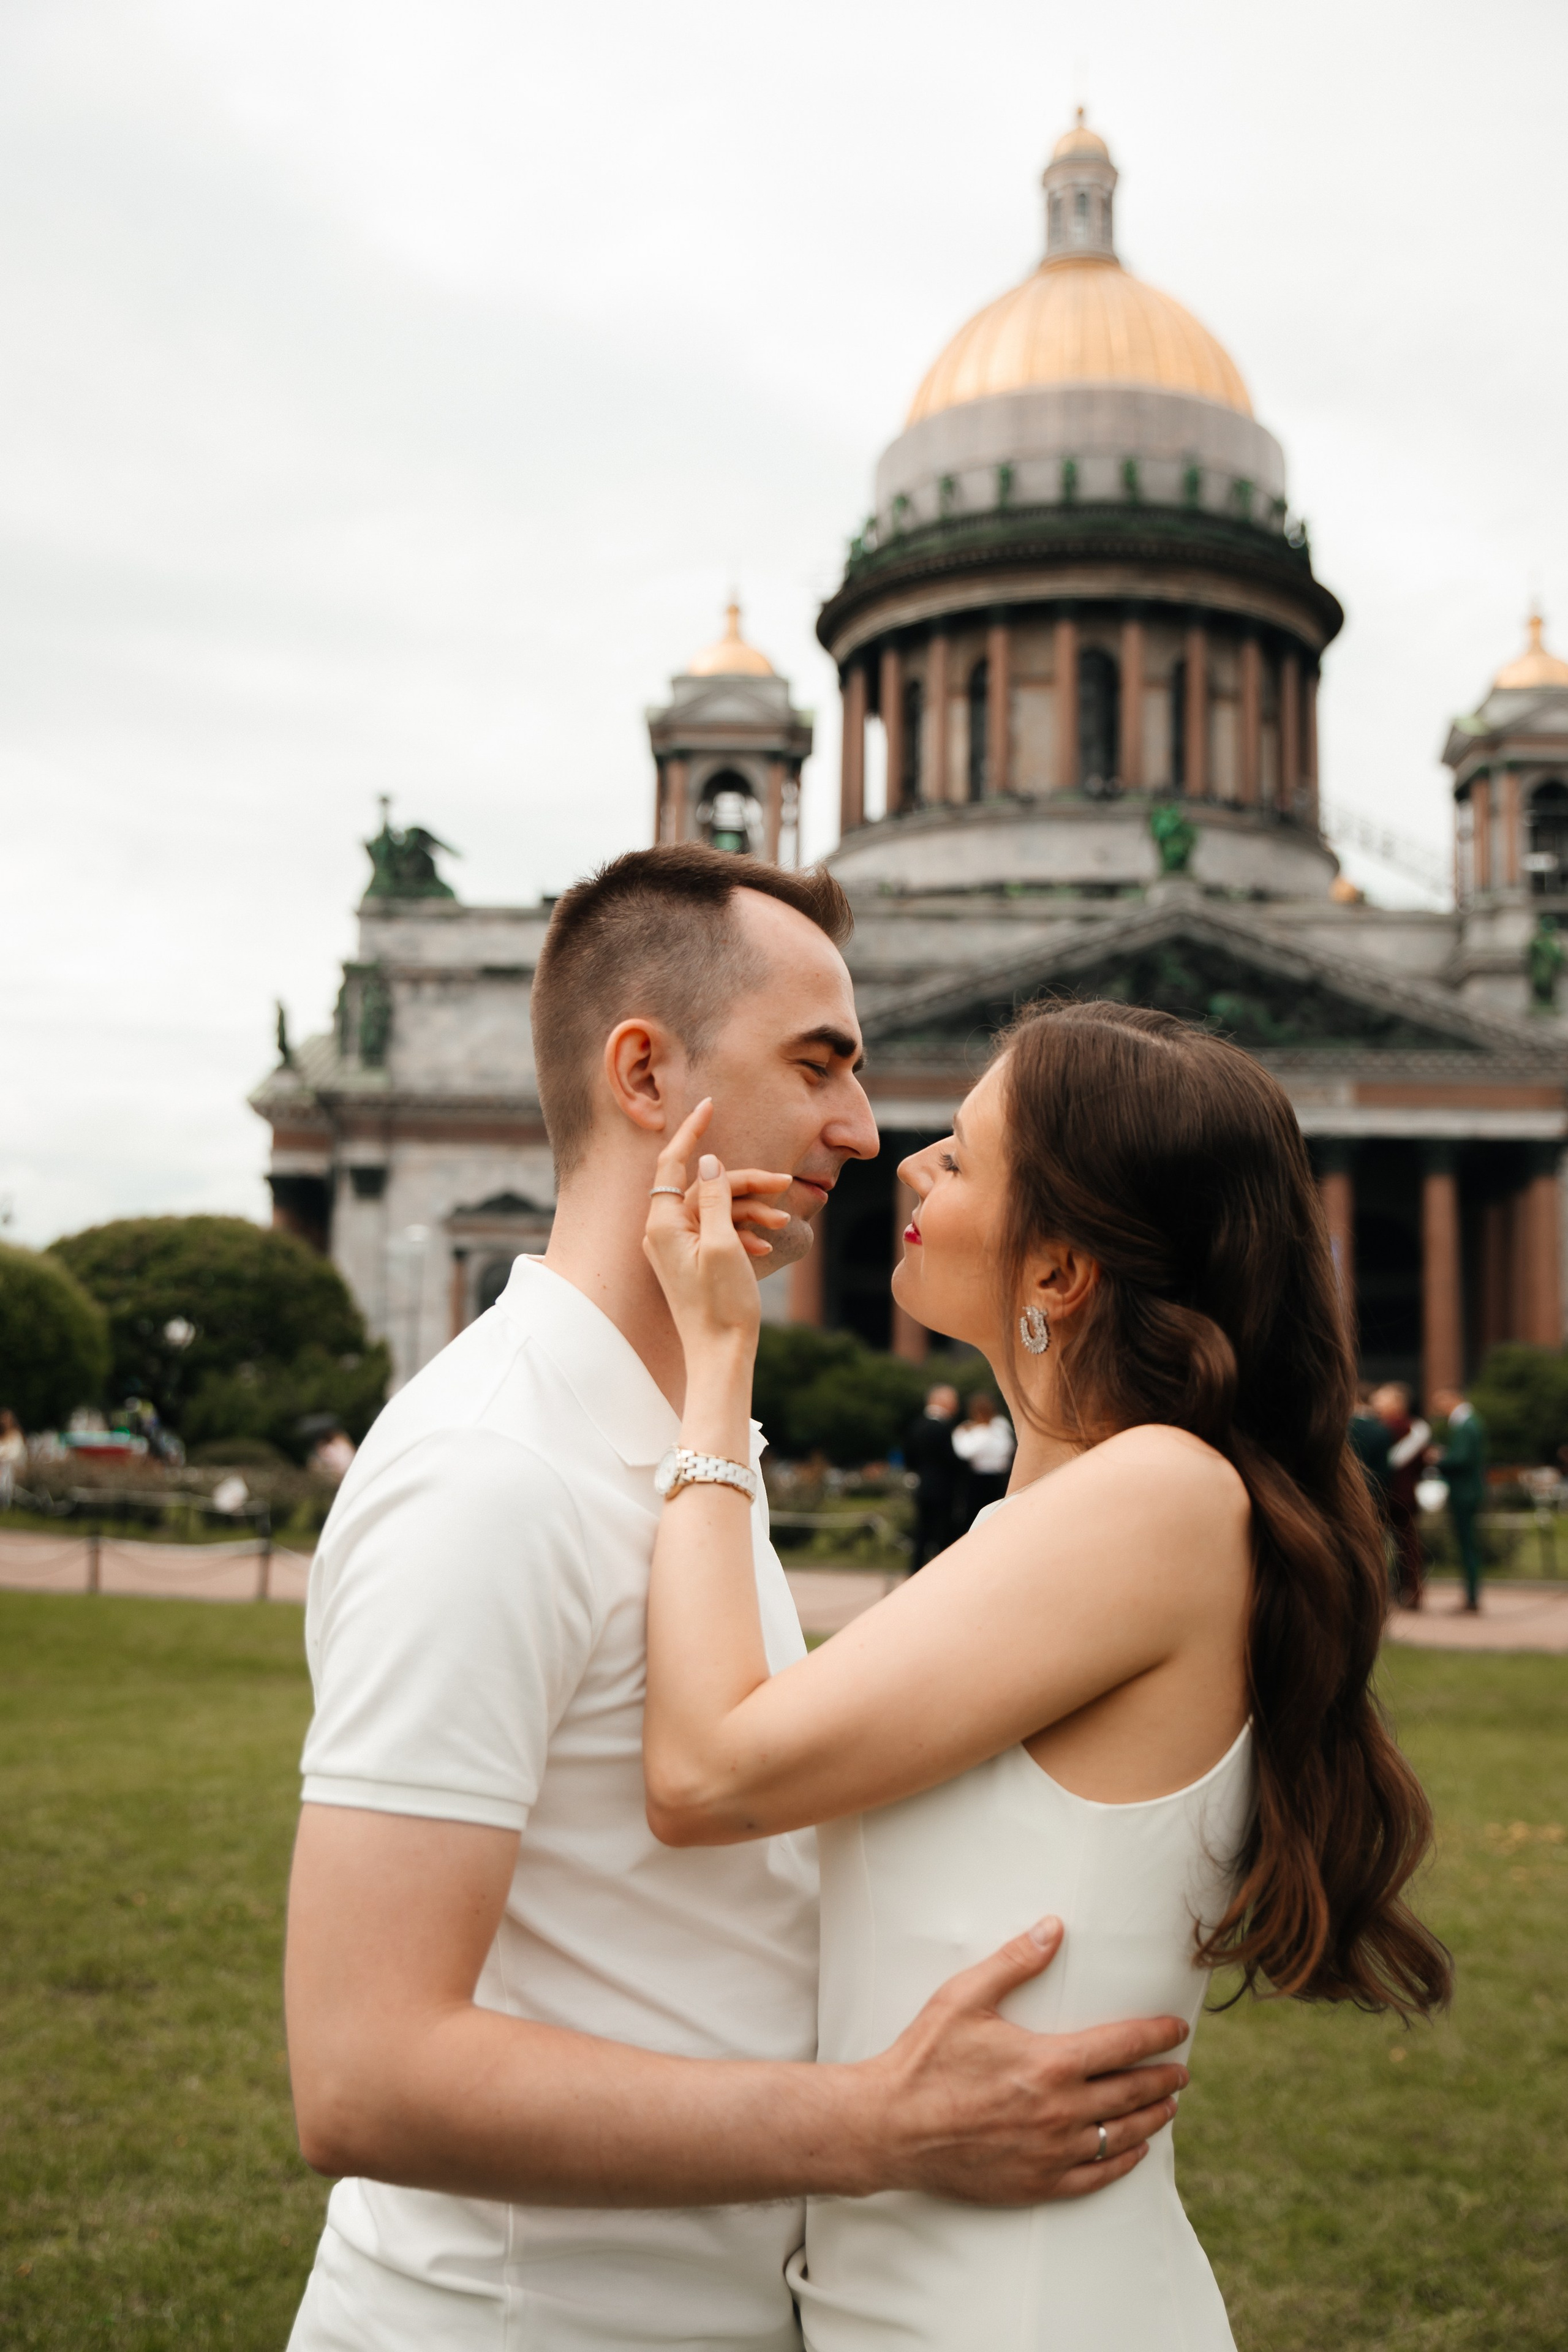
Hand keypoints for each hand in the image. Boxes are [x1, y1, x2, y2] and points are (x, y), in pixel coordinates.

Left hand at [643, 1099, 790, 1354]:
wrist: (721, 1356)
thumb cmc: (721, 1305)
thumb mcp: (723, 1245)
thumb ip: (715, 1199)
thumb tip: (708, 1162)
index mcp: (663, 1225)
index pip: (672, 1163)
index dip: (690, 1132)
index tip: (708, 1104)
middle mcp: (664, 1232)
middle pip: (705, 1187)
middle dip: (745, 1183)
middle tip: (783, 1183)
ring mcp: (679, 1247)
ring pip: (717, 1209)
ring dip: (751, 1210)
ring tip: (784, 1221)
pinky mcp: (694, 1260)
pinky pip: (719, 1232)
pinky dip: (743, 1231)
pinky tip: (766, 1243)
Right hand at [860, 1918, 1188, 2203]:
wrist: (891, 2126)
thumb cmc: (925, 2057)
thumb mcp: (965, 1997)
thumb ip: (1015, 1961)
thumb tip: (1053, 1927)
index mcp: (1049, 2063)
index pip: (1124, 2045)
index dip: (1157, 2035)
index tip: (1179, 2029)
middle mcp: (1060, 2110)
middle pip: (1132, 2092)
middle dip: (1164, 2079)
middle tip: (1183, 2071)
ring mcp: (1052, 2152)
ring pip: (1121, 2135)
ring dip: (1152, 2118)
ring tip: (1169, 2107)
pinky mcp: (1037, 2183)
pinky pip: (1097, 2176)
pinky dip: (1124, 2161)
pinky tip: (1135, 2150)